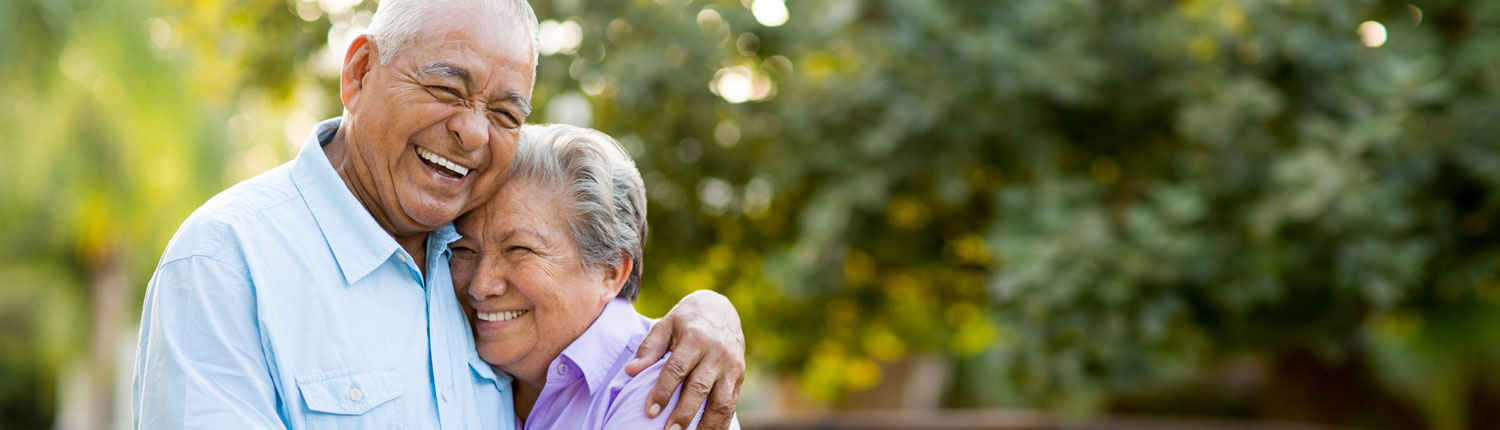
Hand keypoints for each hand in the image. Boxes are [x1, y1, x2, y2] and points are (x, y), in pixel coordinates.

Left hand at [625, 290, 744, 429]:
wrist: (721, 309)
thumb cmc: (687, 320)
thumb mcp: (666, 325)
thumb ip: (649, 348)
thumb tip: (630, 371)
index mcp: (695, 338)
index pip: (677, 368)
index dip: (663, 390)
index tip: (650, 410)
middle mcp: (717, 353)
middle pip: (699, 387)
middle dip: (684, 413)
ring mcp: (731, 366)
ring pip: (721, 401)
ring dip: (706, 424)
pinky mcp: (740, 377)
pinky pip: (732, 405)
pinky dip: (722, 424)